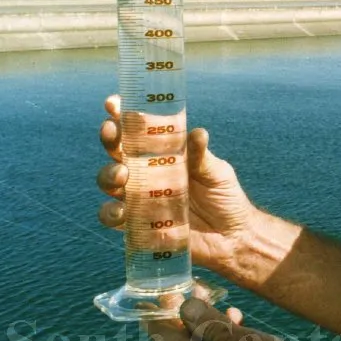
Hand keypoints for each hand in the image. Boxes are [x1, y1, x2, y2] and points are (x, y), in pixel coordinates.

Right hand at [97, 95, 257, 279]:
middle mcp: (147, 172)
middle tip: (113, 134)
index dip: (122, 115)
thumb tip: (197, 133)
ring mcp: (139, 198)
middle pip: (117, 151)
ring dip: (108, 175)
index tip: (113, 103)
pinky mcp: (137, 224)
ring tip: (122, 176)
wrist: (232, 237)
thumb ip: (202, 156)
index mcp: (164, 154)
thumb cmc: (225, 196)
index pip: (138, 130)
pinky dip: (111, 213)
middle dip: (109, 139)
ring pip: (109, 181)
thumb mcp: (217, 172)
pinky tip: (122, 212)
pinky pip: (112, 217)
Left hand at [143, 297, 317, 340]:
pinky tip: (234, 323)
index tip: (146, 300)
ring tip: (217, 302)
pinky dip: (219, 337)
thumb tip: (184, 307)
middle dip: (185, 314)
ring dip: (205, 323)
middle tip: (190, 290)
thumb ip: (211, 324)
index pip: (164, 338)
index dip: (155, 316)